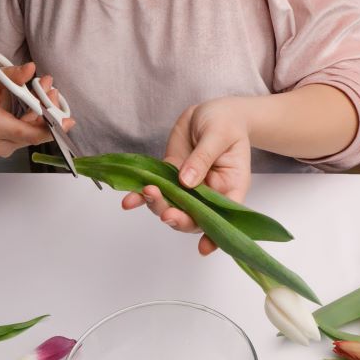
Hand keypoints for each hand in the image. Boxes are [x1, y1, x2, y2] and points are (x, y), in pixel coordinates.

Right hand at [0, 60, 74, 157]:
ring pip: (34, 135)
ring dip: (45, 116)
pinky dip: (38, 121)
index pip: (28, 133)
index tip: (67, 122)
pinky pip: (29, 135)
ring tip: (48, 91)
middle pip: (35, 133)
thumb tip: (30, 69)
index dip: (50, 129)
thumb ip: (9, 75)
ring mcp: (5, 148)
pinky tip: (42, 104)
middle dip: (49, 113)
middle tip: (52, 90)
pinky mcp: (10, 148)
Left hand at [122, 97, 251, 254]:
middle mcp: (209, 194)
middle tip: (166, 212)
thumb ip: (203, 158)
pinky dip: (140, 196)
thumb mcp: (219, 135)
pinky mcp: (170, 177)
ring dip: (157, 205)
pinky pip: (156, 190)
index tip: (204, 248)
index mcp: (230, 188)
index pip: (224, 218)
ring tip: (147, 192)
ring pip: (171, 206)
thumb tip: (185, 181)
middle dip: (178, 218)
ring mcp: (187, 187)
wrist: (209, 111)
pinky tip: (129, 200)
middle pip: (193, 216)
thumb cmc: (226, 122)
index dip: (215, 235)